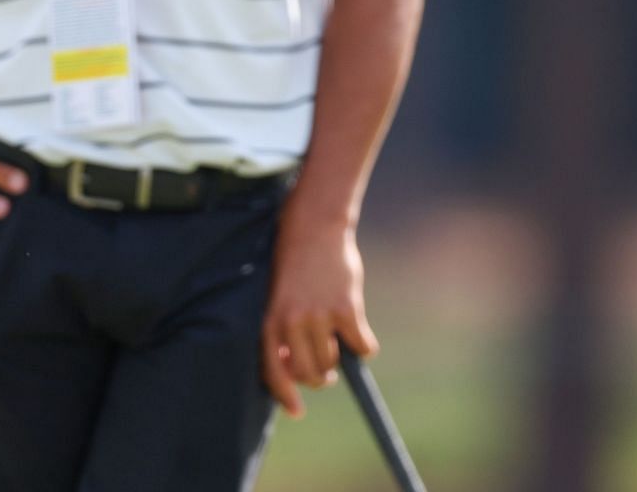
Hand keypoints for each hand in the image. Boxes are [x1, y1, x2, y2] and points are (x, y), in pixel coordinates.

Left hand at [260, 216, 375, 418]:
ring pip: (334, 362)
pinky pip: (361, 345)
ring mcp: (319, 316)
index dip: (286, 396)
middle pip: (309, 373)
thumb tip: (300, 367)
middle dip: (319, 378)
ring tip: (340, 342)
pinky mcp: (346, 309)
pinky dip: (365, 346)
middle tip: (327, 373)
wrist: (315, 226)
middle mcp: (292, 323)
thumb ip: (286, 331)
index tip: (297, 411)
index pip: (275, 373)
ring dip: (340, 360)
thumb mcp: (281, 298)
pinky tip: (362, 336)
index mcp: (270, 321)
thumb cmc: (296, 263)